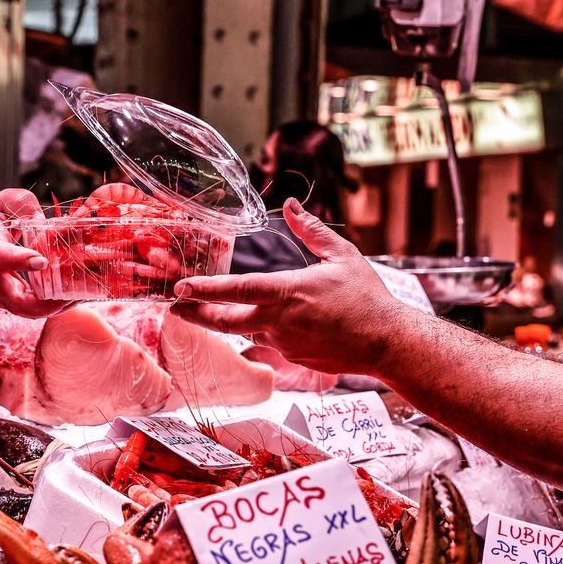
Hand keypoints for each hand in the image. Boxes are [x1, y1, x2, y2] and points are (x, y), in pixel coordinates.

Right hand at [0, 188, 73, 318]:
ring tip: (79, 294)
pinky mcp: (6, 303)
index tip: (42, 261)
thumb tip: (44, 219)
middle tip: (73, 292)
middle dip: (47, 302)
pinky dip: (52, 307)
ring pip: (26, 311)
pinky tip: (72, 296)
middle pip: (15, 300)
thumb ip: (22, 204)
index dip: (19, 260)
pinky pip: (31, 311)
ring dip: (55, 307)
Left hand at [173, 198, 409, 373]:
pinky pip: (273, 342)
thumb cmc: (367, 297)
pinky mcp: (294, 358)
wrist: (387, 342)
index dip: (204, 290)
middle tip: (176, 308)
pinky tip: (286, 323)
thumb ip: (311, 231)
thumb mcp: (342, 256)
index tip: (180, 288)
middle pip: (224, 322)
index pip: (235, 290)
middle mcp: (278, 322)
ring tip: (219, 311)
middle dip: (196, 315)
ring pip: (249, 331)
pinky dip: (271, 331)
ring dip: (234, 321)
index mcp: (286, 292)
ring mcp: (284, 344)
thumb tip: (291, 205)